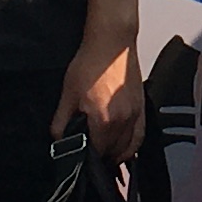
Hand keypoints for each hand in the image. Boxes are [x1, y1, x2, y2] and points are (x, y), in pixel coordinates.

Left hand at [52, 17, 142, 156]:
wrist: (112, 42)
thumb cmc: (91, 62)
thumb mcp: (68, 93)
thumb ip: (61, 121)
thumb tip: (59, 139)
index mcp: (103, 120)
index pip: (96, 153)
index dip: (87, 159)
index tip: (81, 158)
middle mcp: (123, 121)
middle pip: (113, 154)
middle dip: (100, 157)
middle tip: (90, 155)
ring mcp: (135, 115)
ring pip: (128, 149)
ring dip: (116, 155)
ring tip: (104, 155)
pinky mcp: (142, 108)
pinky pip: (139, 137)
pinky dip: (132, 147)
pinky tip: (124, 148)